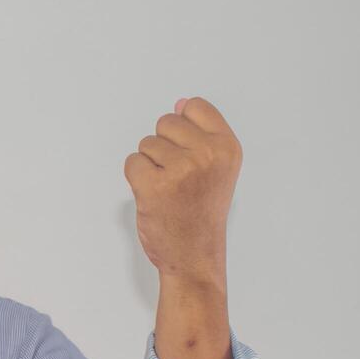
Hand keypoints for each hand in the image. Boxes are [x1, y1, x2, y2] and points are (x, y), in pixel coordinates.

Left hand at [123, 96, 241, 282]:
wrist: (195, 255)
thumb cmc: (202, 212)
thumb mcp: (216, 168)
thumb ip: (200, 134)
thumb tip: (180, 103)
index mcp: (227, 147)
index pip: (195, 106)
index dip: (184, 127)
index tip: (190, 153)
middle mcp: (207, 154)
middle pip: (166, 122)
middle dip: (164, 147)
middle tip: (178, 177)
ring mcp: (180, 169)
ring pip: (146, 144)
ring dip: (150, 165)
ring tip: (169, 189)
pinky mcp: (153, 184)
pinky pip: (132, 162)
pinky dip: (136, 178)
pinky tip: (154, 196)